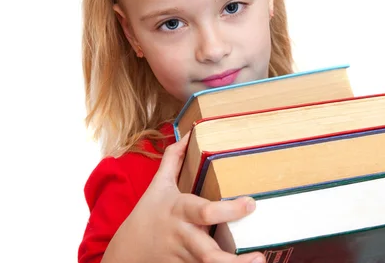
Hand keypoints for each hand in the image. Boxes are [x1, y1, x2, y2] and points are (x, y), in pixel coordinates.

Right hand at [102, 132, 264, 262]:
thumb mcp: (158, 186)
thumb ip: (172, 161)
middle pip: (208, 252)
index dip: (229, 209)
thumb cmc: (147, 215)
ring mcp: (184, 257)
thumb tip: (187, 134)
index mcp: (180, 211)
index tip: (251, 203)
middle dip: (233, 260)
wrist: (125, 253)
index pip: (205, 211)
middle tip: (259, 257)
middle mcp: (184, 236)